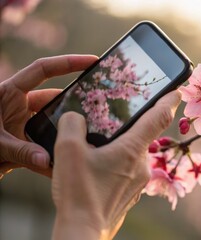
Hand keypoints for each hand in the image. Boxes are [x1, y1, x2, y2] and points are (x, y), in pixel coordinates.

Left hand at [0, 55, 97, 177]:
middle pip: (54, 101)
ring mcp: (23, 124)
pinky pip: (44, 147)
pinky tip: (66, 163)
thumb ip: (20, 151)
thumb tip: (48, 161)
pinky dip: (54, 156)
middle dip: (72, 107)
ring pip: (52, 125)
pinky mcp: (25, 142)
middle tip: (97, 110)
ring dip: (63, 135)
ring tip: (83, 141)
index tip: (92, 61)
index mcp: (9, 93)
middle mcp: (19, 106)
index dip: (68, 62)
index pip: (43, 70)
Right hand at [51, 91, 180, 239]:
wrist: (83, 231)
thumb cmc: (79, 192)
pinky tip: (98, 168)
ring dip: (121, 146)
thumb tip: (76, 117)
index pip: (159, 117)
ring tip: (99, 148)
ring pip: (134, 154)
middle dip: (133, 125)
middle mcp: (142, 164)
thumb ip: (72, 125)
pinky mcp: (131, 193)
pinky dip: (118, 163)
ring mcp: (139, 181)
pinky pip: (128, 170)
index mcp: (132, 149)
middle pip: (143, 135)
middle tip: (117, 118)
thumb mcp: (67, 151)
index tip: (178, 89)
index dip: (169, 100)